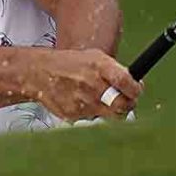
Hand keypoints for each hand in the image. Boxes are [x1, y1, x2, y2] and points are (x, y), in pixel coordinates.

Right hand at [23, 49, 142, 121]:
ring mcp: (82, 102)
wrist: (38, 73)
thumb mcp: (94, 57)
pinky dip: (90, 111)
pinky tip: (80, 100)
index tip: (136, 91)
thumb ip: (114, 70)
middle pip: (121, 105)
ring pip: (108, 115)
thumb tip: (134, 85)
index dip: (135, 90)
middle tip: (126, 102)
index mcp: (99, 66)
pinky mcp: (73, 115)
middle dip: (127, 105)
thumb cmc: (69, 64)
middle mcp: (91, 84)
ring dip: (107, 109)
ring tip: (94, 96)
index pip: (126, 82)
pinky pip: (91, 118)